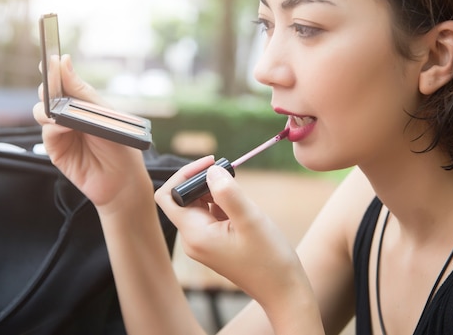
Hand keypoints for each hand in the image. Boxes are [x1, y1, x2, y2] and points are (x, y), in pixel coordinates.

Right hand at [33, 55, 151, 207]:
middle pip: (48, 95)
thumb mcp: (103, 113)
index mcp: (82, 103)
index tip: (50, 59)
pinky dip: (54, 126)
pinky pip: (47, 133)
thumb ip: (81, 91)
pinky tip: (64, 125)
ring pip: (41, 112)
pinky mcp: (56, 150)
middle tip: (52, 83)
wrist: (124, 179)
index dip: (54, 70)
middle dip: (47, 87)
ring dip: (48, 107)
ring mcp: (60, 132)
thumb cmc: (120, 144)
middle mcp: (68, 116)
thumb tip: (63, 61)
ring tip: (60, 109)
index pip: (63, 82)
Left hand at [155, 161, 314, 309]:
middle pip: (183, 197)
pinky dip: (224, 204)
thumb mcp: (250, 220)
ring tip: (242, 199)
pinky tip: (243, 212)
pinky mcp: (214, 243)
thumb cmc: (269, 259)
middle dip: (204, 181)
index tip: (211, 163)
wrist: (283, 291)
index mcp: (194, 234)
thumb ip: (227, 192)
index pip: (169, 196)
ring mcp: (203, 242)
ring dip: (216, 193)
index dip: (184, 174)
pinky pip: (211, 214)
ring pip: (199, 204)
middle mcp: (192, 239)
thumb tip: (211, 170)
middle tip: (231, 174)